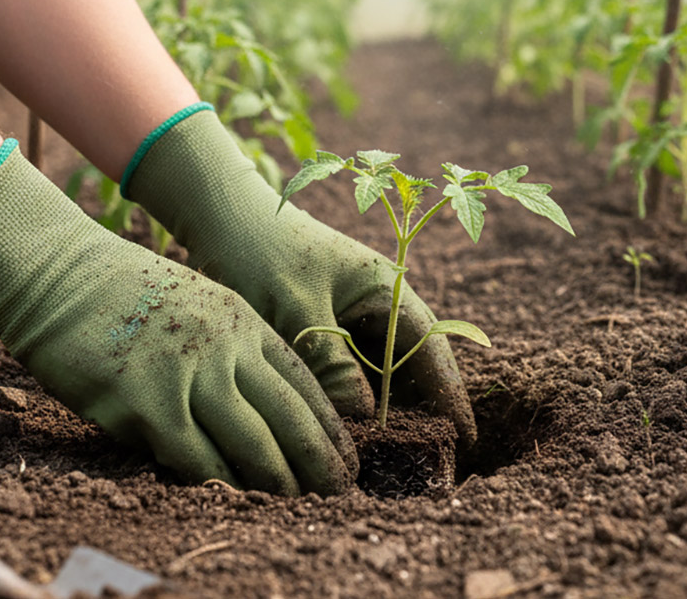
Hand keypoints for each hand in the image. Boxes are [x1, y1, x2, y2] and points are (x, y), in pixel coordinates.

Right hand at [0, 144, 355, 493]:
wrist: (62, 274)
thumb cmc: (128, 292)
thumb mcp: (202, 303)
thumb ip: (235, 348)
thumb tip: (263, 406)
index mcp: (244, 321)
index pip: (304, 383)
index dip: (329, 427)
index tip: (346, 457)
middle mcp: (225, 348)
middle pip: (288, 417)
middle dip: (318, 461)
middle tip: (337, 493)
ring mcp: (187, 375)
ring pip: (251, 443)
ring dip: (277, 481)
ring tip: (295, 504)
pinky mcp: (146, 404)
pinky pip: (194, 457)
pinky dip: (220, 483)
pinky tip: (236, 499)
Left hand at [128, 109, 476, 442]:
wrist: (220, 219)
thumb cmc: (260, 251)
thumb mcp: (296, 308)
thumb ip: (330, 361)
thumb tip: (361, 419)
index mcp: (386, 289)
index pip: (431, 348)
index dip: (451, 394)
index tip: (465, 439)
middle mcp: (378, 305)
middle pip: (412, 368)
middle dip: (421, 413)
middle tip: (429, 467)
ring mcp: (354, 319)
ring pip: (381, 376)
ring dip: (385, 413)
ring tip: (392, 464)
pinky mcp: (328, 331)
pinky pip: (352, 374)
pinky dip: (353, 403)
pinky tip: (347, 438)